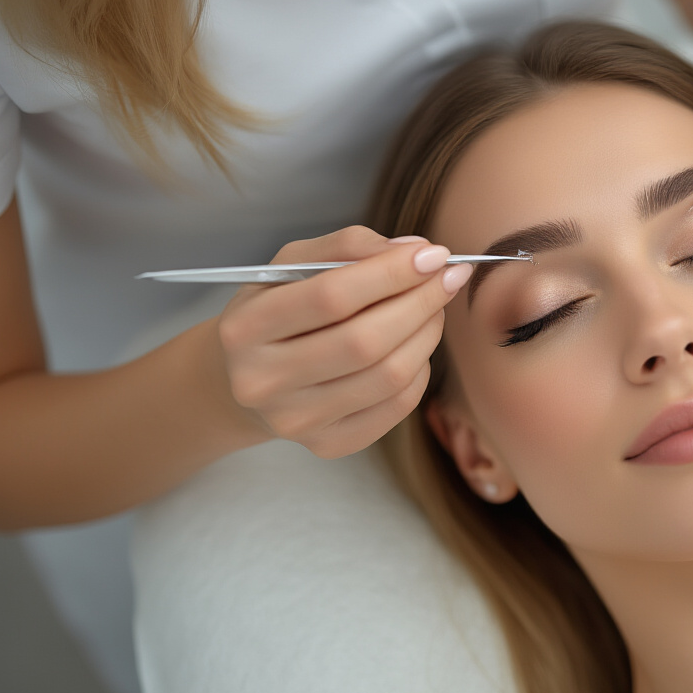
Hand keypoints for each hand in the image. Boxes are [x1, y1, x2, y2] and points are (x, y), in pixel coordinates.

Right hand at [216, 227, 470, 458]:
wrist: (244, 380)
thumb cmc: (278, 310)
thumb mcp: (294, 265)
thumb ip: (348, 247)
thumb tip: (415, 251)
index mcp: (245, 327)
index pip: (332, 296)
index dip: (391, 273)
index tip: (434, 254)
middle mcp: (262, 381)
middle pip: (365, 341)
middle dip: (421, 302)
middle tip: (448, 278)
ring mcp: (295, 420)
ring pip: (388, 376)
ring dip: (427, 334)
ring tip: (434, 308)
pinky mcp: (328, 445)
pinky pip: (396, 406)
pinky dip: (419, 370)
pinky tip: (415, 346)